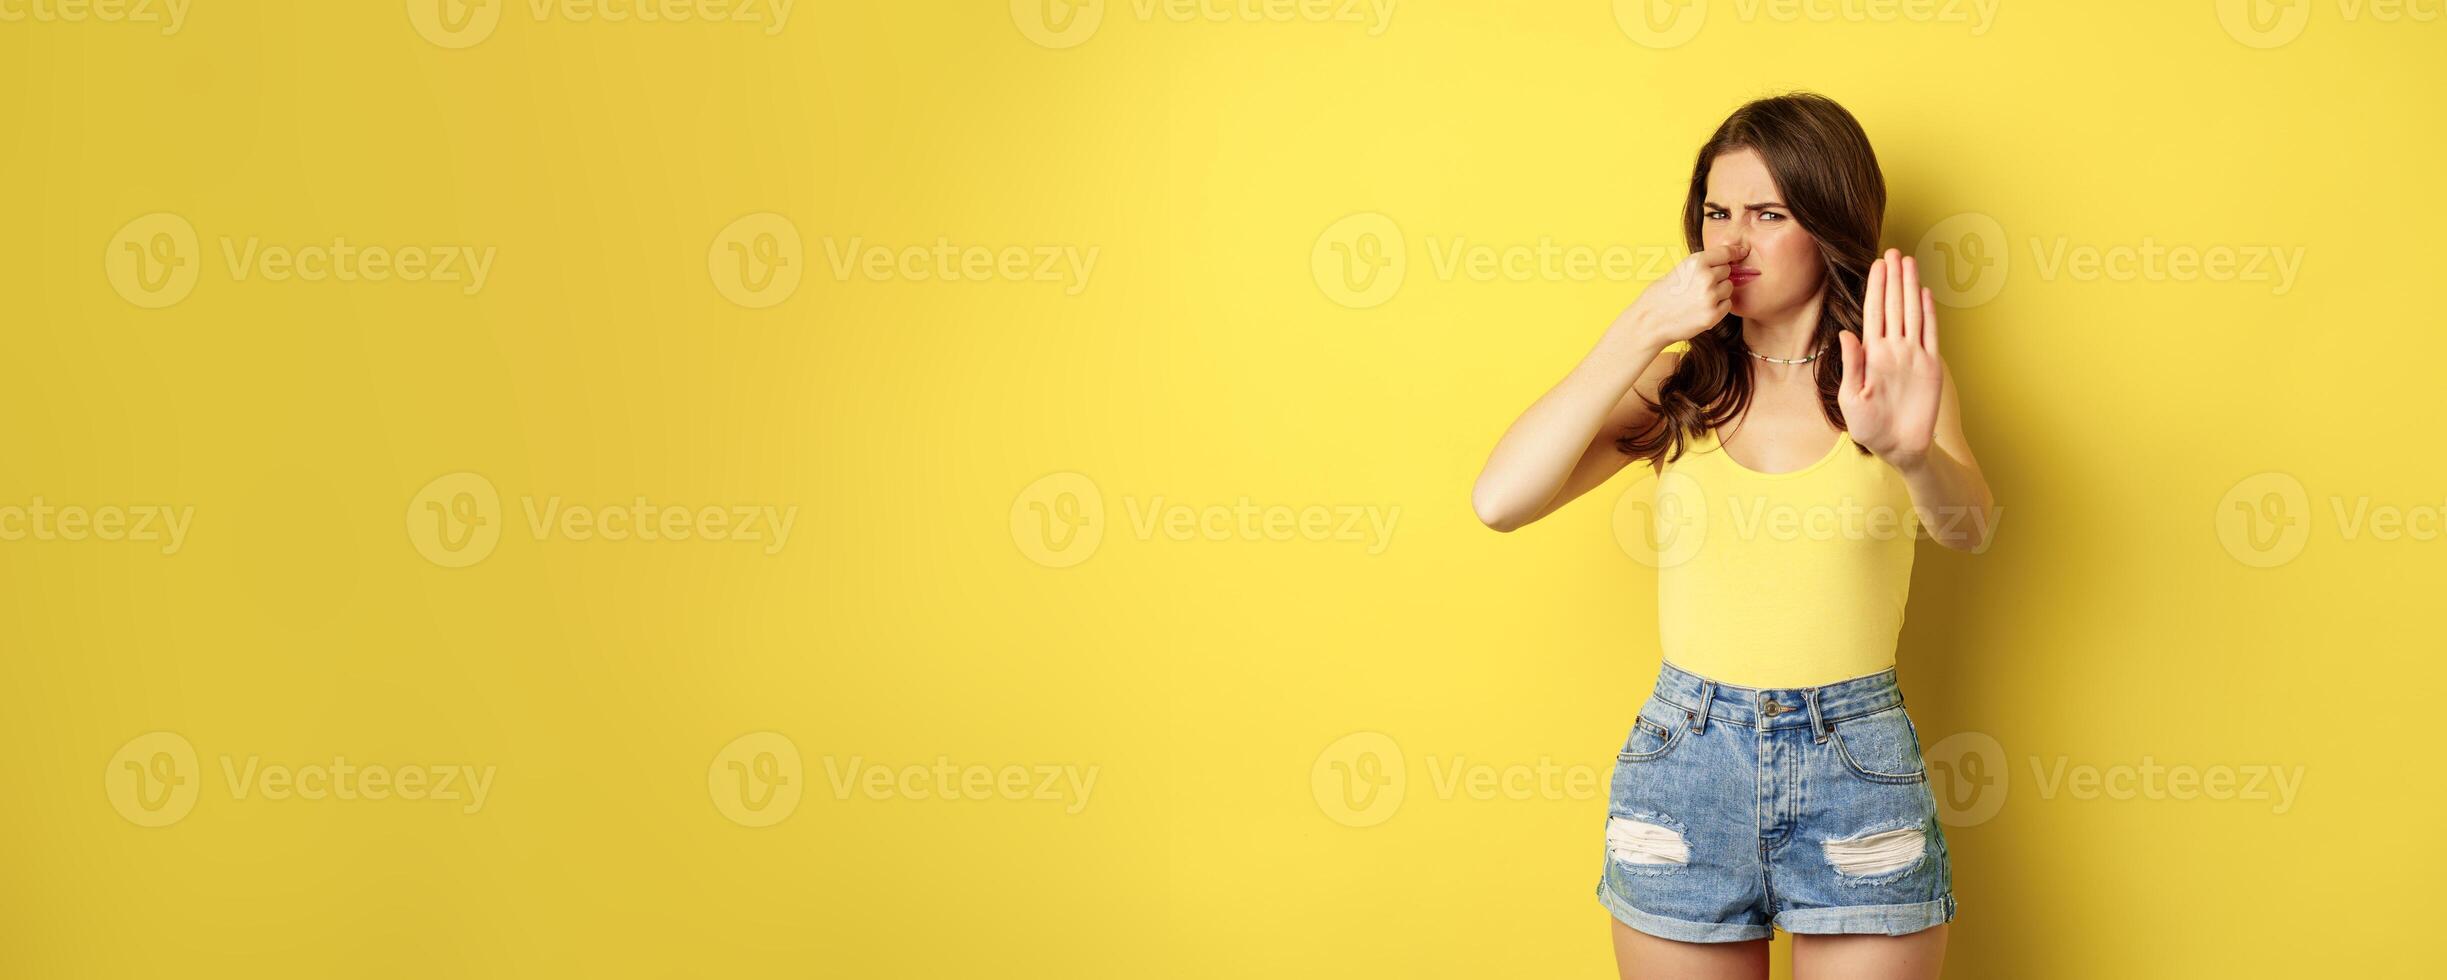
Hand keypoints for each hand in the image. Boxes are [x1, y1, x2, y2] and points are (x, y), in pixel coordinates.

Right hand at [1614, 243, 1747, 347]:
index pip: (1726, 252)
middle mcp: (1705, 277)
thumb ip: (1702, 265)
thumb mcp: (1679, 270)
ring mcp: (1710, 297)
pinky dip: (1718, 306)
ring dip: (1720, 291)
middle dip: (1719, 275)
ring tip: (1699, 297)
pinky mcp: (1712, 315)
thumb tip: (1727, 263)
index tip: (1743, 251)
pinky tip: (1701, 308)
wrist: (1650, 321)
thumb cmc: (1661, 294)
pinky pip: (1727, 305)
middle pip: (1728, 271)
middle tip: (1702, 285)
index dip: (1736, 251)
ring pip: (1729, 288)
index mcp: (1695, 262)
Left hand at [1838, 249, 1944, 467]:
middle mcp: (1892, 350)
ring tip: (1908, 262)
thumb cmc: (1870, 427)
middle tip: (1892, 251)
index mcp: (1871, 355)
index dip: (1875, 288)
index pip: (1873, 313)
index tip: (1876, 264)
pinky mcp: (1930, 367)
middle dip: (1892, 279)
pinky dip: (1929, 314)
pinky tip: (1925, 293)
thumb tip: (1846, 334)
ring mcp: (1912, 356)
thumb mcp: (1851, 398)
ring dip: (1910, 288)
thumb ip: (1852, 365)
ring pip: (1912, 313)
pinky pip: (1930, 335)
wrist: (1898, 448)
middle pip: (1893, 306)